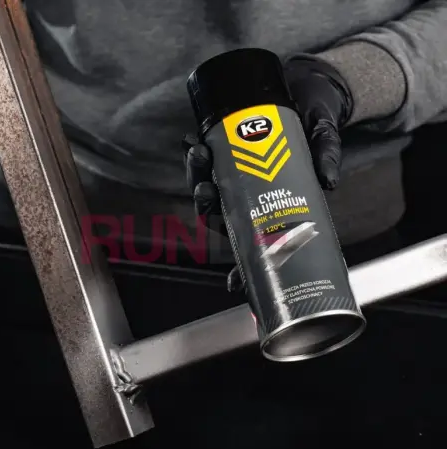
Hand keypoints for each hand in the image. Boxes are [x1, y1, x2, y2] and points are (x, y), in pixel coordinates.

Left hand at [183, 56, 353, 290]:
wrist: (308, 92)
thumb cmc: (317, 124)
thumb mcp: (325, 140)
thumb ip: (327, 158)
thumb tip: (329, 182)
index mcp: (275, 205)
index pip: (256, 243)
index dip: (242, 266)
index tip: (232, 284)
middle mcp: (251, 195)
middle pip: (222, 215)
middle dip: (208, 207)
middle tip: (208, 193)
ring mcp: (236, 175)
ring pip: (209, 189)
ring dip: (198, 177)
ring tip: (198, 155)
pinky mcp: (228, 150)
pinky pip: (207, 159)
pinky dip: (197, 153)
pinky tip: (192, 142)